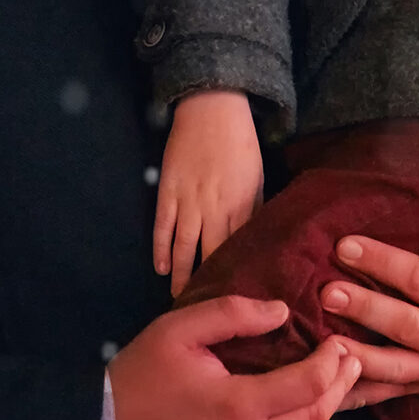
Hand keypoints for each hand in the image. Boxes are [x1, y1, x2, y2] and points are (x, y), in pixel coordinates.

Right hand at [111, 296, 359, 419]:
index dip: (333, 362)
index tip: (337, 347)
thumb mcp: (178, 331)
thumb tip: (282, 312)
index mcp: (241, 405)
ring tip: (318, 416)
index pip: (311, 382)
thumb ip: (232, 315)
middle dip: (337, 389)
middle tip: (346, 368)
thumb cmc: (138, 380)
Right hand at [153, 91, 262, 295]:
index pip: (238, 251)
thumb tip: (256, 240)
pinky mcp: (167, 191)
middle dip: (208, 285)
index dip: (236, 277)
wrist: (212, 107)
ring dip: (182, 275)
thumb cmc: (240, 141)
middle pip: (210, 255)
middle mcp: (214, 208)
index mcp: (242, 205)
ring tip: (180, 301)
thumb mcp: (257, 176)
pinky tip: (161, 268)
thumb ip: (254, 209)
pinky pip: (162, 226)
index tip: (236, 302)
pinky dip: (161, 248)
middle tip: (205, 312)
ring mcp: (188, 201)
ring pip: (184, 248)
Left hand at [321, 227, 418, 410]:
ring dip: (357, 356)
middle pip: (403, 324)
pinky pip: (386, 394)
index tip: (345, 246)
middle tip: (327, 293)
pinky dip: (357, 395)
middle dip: (363, 308)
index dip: (382, 262)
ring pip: (393, 366)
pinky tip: (329, 389)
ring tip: (324, 344)